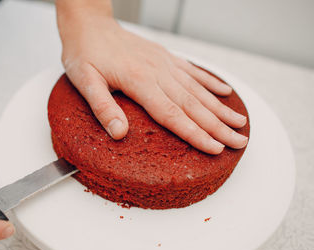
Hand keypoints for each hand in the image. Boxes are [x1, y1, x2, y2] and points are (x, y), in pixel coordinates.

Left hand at [56, 0, 247, 153]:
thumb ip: (102, 107)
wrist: (90, 25)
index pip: (172, 114)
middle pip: (193, 104)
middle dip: (218, 126)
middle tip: (240, 142)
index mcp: (139, 80)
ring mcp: (164, 63)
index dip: (195, 133)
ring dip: (221, 108)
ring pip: (198, 89)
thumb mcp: (85, 81)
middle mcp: (158, 72)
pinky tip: (226, 91)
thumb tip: (119, 134)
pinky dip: (211, 82)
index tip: (215, 148)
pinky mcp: (165, 57)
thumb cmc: (84, 53)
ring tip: (241, 122)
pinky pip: (193, 71)